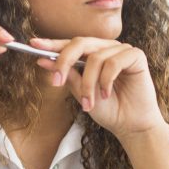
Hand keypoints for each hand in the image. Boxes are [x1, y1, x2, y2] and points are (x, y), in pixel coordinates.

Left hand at [30, 36, 166, 138]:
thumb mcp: (80, 93)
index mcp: (92, 54)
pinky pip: (113, 62)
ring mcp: (121, 50)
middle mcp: (106, 48)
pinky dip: (106, 81)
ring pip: (95, 58)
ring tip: (88, 103)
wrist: (130, 126)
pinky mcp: (136, 56)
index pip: (70, 44)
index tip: (33, 44)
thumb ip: (67, 75)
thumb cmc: (108, 109)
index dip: (52, 43)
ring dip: (88, 84)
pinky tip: (106, 94)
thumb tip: (43, 59)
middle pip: (80, 43)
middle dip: (64, 61)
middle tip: (56, 82)